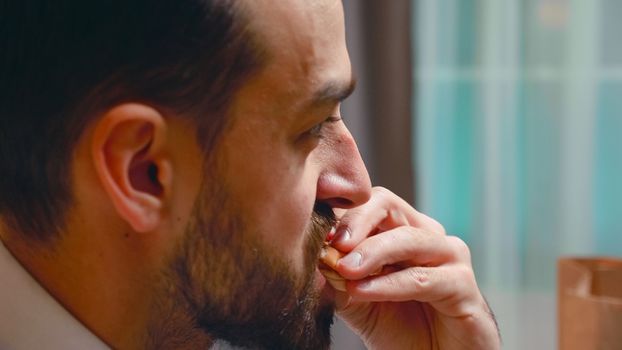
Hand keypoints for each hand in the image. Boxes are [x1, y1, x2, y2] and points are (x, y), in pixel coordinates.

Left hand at [329, 187, 499, 349]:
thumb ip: (337, 281)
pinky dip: (389, 284)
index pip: (368, 203)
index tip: (315, 233)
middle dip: (357, 221)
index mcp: (401, 230)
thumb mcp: (358, 301)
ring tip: (345, 268)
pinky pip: (423, 279)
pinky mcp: (464, 286)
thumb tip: (311, 262)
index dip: (341, 215)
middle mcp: (427, 234)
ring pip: (408, 238)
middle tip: (333, 244)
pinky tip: (362, 290)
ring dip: (372, 251)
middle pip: (388, 205)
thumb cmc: (400, 327)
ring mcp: (449, 257)